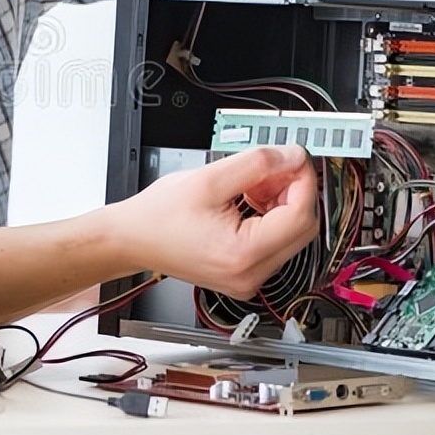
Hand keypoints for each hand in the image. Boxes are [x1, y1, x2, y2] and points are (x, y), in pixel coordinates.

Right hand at [107, 145, 318, 299]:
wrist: (131, 239)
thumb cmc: (157, 216)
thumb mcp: (208, 179)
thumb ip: (256, 163)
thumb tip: (292, 156)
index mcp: (243, 255)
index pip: (300, 215)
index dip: (303, 181)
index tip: (295, 157)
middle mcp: (251, 274)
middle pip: (302, 227)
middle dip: (293, 191)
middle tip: (274, 166)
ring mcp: (250, 278)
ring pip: (290, 234)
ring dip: (280, 201)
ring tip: (251, 183)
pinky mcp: (246, 273)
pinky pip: (275, 241)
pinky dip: (270, 215)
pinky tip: (248, 198)